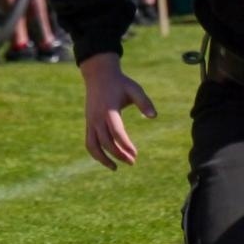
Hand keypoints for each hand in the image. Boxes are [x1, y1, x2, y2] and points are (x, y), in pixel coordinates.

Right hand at [81, 52, 156, 169]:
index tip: (135, 154)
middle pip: (106, 142)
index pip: (116, 132)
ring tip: (116, 168)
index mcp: (109, 110)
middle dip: (119, 154)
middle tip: (132, 162)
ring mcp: (90, 121)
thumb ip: (144, 102)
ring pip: (93, 145)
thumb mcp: (134, 89)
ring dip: (103, 159)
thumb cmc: (120, 83)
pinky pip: (89, 142)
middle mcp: (97, 118)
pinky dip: (95, 153)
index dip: (125, 145)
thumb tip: (154, 116)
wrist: (99, 75)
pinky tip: (107, 159)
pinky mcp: (88, 123)